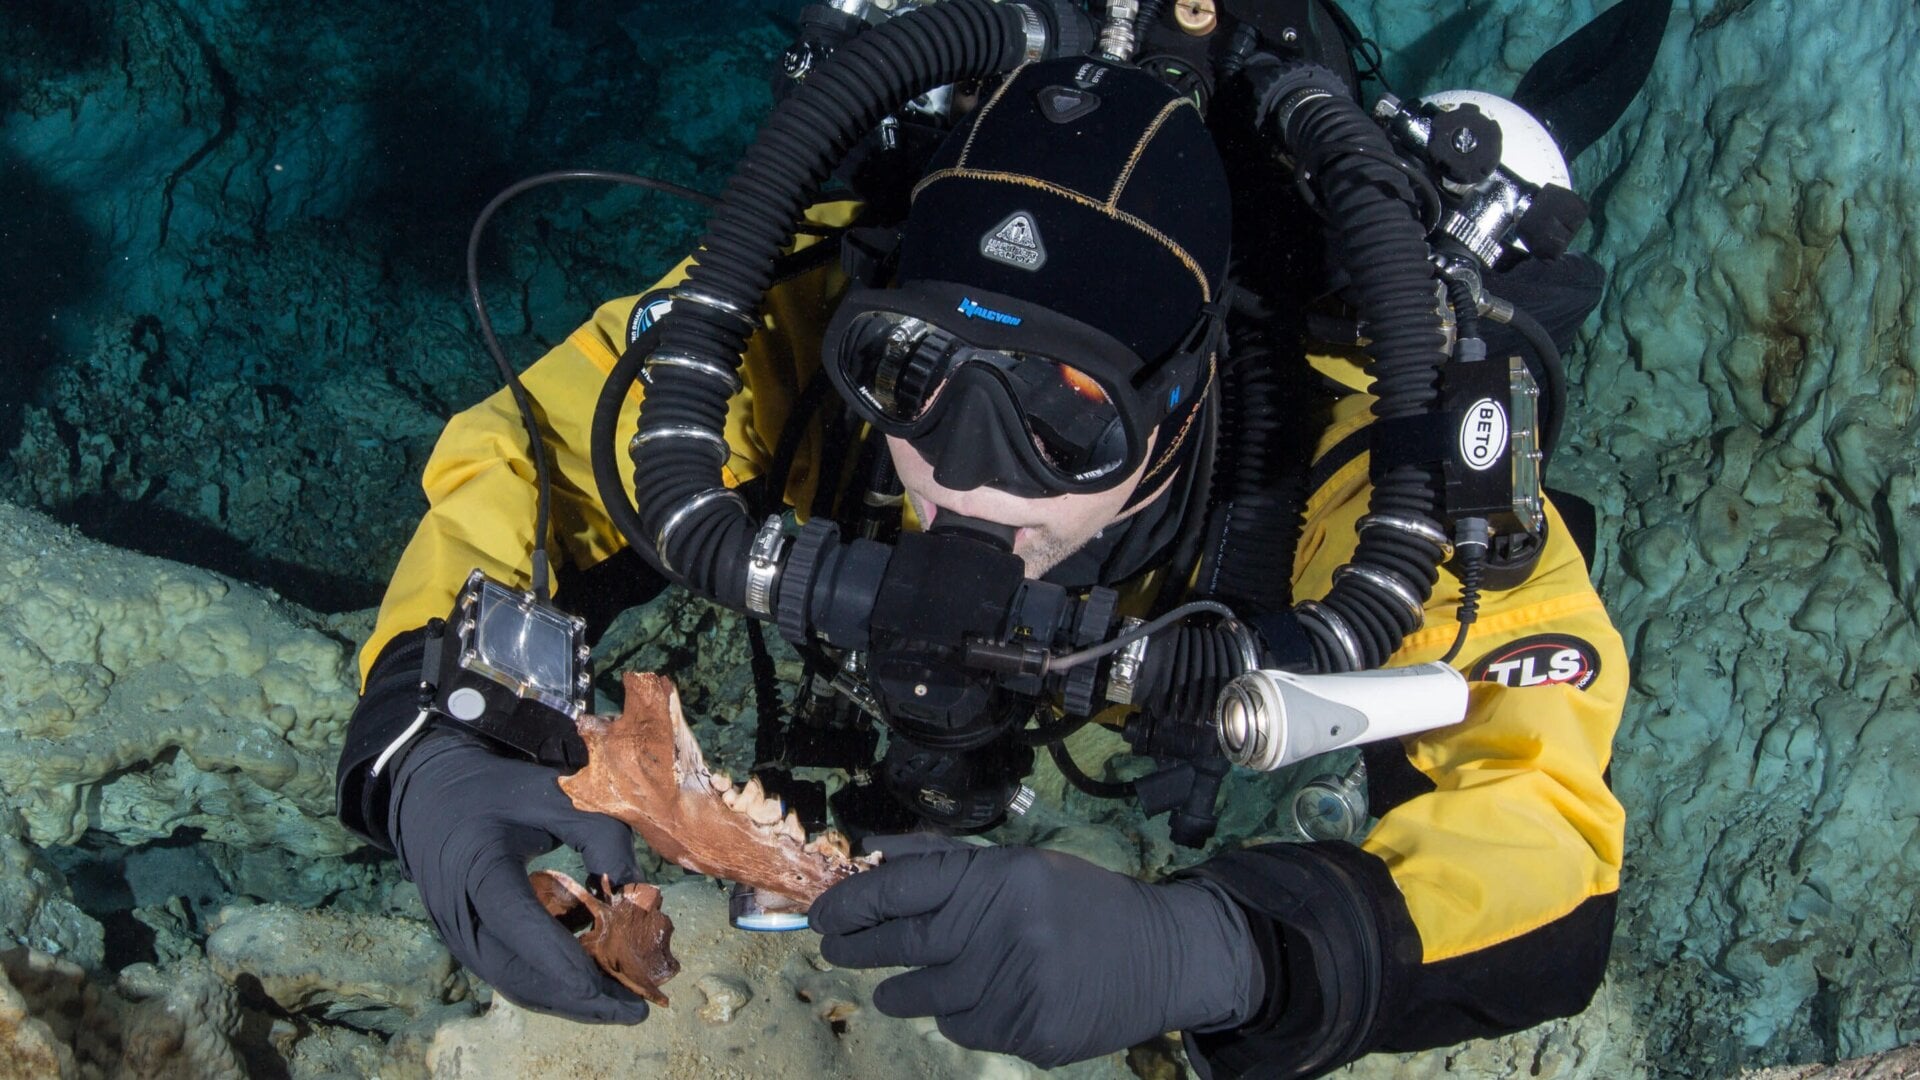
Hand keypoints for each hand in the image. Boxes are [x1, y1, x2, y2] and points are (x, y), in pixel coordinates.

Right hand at [386, 726, 650, 1023]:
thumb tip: (639, 889)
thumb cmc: (496, 791)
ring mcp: (461, 936)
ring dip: (572, 1000)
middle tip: (637, 1009)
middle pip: (517, 972)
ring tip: (626, 1005)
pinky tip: (600, 983)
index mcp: (476, 864)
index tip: (598, 982)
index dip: (556, 953)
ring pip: (517, 984)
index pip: (515, 918)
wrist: (431, 799)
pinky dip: (557, 985)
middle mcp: (460, 912)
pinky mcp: (471, 946)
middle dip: (579, 997)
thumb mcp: (551, 794)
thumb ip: (599, 833)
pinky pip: (514, 975)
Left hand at [809, 834, 1259, 1066]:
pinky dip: (957, 1016)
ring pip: (927, 996)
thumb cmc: (1079, 903)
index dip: (854, 900)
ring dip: (901, 991)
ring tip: (893, 986)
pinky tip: (972, 1001)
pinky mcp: (1030, 1030)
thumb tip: (871, 852)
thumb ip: (945, 862)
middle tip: (835, 949)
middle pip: (905, 943)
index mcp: (1000, 877)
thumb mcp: (1019, 866)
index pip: (903, 886)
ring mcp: (1018, 984)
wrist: (1161, 953)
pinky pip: (964, 1029)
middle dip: (858, 947)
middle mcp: (1005, 927)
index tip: (822, 914)